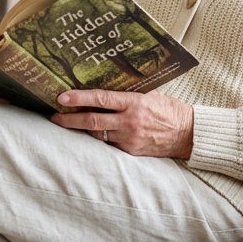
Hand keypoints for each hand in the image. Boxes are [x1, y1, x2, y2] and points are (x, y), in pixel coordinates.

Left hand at [50, 90, 193, 158]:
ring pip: (97, 135)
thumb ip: (128, 95)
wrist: (188, 133)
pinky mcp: (131, 151)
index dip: (78, 98)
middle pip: (92, 121)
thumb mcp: (150, 95)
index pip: (100, 99)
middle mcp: (129, 121)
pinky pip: (109, 144)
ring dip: (81, 130)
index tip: (61, 97)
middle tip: (54, 117)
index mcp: (134, 103)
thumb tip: (105, 90)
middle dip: (69, 119)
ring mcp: (129, 138)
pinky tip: (92, 134)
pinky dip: (100, 138)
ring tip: (68, 123)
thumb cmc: (170, 110)